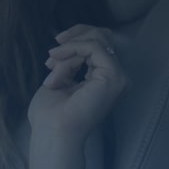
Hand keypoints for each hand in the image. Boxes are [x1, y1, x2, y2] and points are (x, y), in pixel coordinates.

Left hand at [28, 25, 127, 144]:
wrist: (53, 132)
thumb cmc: (51, 114)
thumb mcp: (61, 78)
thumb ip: (70, 62)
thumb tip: (68, 45)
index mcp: (104, 79)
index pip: (99, 45)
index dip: (76, 40)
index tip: (52, 52)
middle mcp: (116, 77)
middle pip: (103, 36)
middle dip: (75, 36)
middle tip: (53, 50)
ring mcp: (117, 77)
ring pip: (97, 40)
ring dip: (69, 49)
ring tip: (51, 64)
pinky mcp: (113, 76)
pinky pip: (93, 48)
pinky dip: (72, 51)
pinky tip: (57, 65)